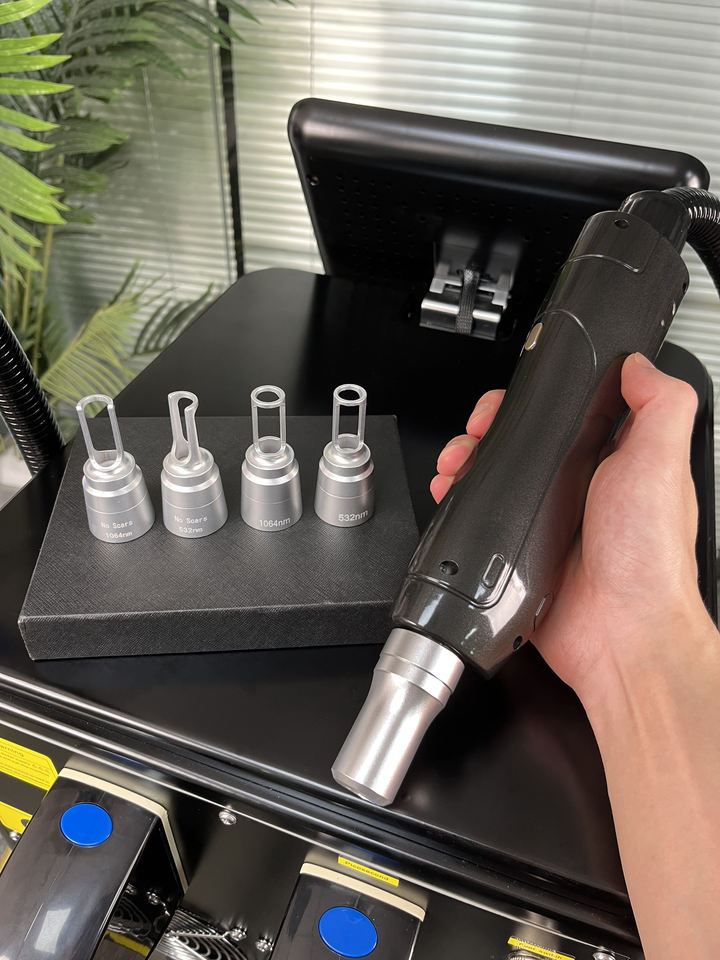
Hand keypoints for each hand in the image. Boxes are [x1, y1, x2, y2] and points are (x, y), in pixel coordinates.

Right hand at [431, 353, 713, 704]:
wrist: (622, 636)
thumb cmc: (649, 558)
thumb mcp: (663, 463)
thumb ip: (660, 405)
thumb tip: (639, 364)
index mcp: (615, 462)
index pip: (571, 414)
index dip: (540, 400)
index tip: (516, 397)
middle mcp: (581, 489)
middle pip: (523, 442)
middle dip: (489, 429)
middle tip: (475, 432)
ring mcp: (548, 521)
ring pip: (497, 477)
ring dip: (468, 462)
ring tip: (455, 462)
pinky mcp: (522, 553)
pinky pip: (484, 521)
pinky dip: (460, 505)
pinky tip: (452, 495)